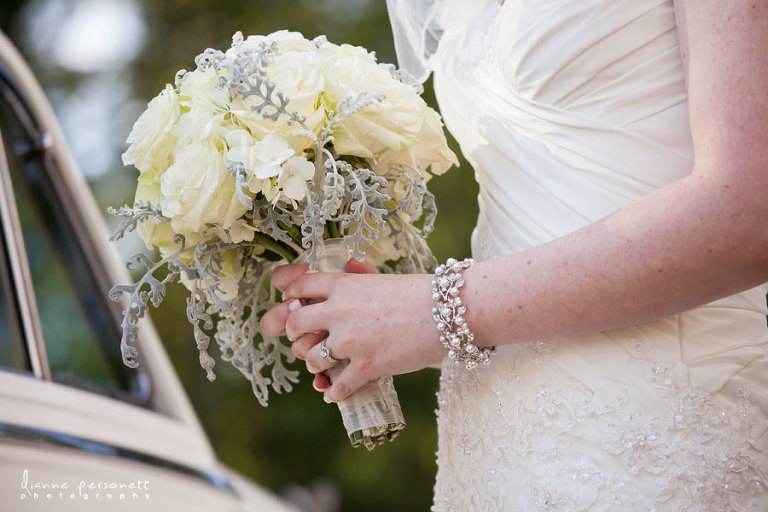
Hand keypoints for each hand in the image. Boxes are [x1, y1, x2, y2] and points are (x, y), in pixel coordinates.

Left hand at [261, 263, 444, 401]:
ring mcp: (351, 341)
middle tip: (303, 340)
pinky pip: (337, 387)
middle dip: (295, 335)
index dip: (289, 298)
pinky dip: (333, 393)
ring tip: (323, 367)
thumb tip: (348, 265)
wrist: (449, 312)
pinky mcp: (367, 367)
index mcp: (343, 285)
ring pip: (311, 360)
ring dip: (314, 365)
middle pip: (294, 325)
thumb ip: (361, 274)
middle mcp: (339, 312)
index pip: (298, 288)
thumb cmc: (421, 293)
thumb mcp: (384, 278)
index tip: (292, 306)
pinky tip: (335, 392)